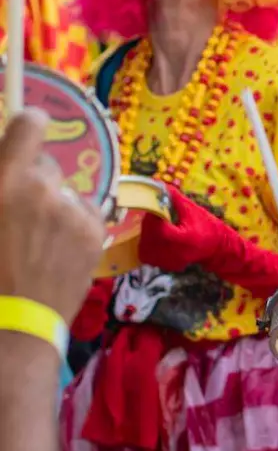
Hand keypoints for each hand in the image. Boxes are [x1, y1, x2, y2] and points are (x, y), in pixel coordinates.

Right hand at [0, 110, 105, 325]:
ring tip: (37, 242)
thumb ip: (1, 183)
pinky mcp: (96, 231)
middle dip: (34, 181)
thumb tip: (10, 171)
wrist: (11, 326)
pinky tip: (56, 251)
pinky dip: (74, 224)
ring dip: (54, 206)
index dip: (29, 124)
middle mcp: (43, 189)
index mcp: (6, 183)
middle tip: (20, 213)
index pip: (30, 124)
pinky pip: (85, 212)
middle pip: (46, 165)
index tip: (27, 130)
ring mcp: (74, 210)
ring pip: (66, 192)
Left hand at [138, 184, 225, 270]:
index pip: (161, 231)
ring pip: (146, 250)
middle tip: (152, 215)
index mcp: (185, 238)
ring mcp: (172, 262)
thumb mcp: (192, 210)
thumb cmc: (206, 226)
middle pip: (151, 241)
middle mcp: (177, 253)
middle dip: (148, 226)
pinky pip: (149, 257)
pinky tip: (156, 237)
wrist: (215, 246)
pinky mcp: (168, 266)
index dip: (153, 219)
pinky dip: (148, 246)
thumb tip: (161, 185)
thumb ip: (176, 199)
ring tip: (153, 227)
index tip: (153, 209)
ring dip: (146, 237)